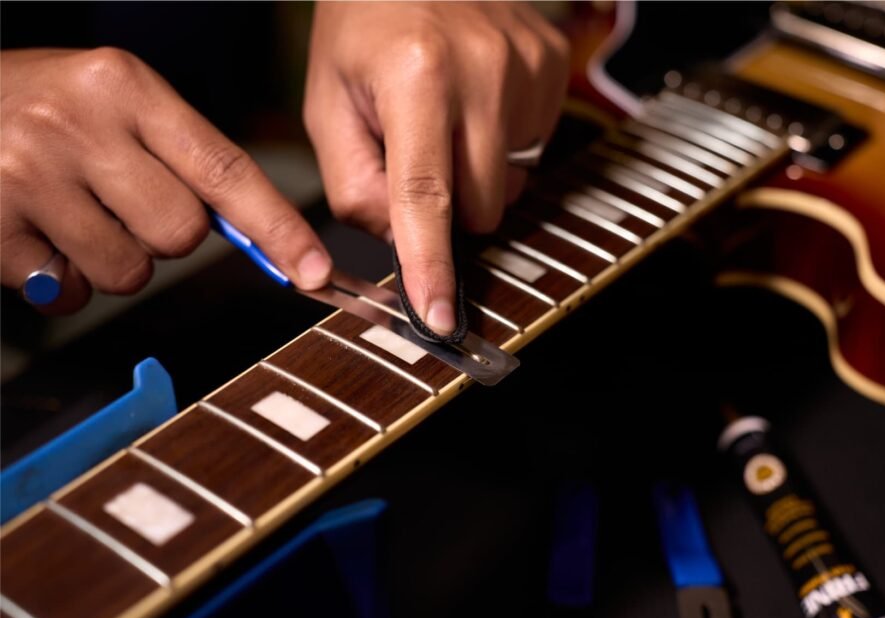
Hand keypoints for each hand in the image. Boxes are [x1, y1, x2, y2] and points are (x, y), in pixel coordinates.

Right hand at [1, 48, 331, 312]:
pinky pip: (69, 293)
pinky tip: (36, 235)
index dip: (278, 228)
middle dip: (164, 235)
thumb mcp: (113, 102)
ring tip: (71, 214)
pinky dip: (61, 281)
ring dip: (113, 261)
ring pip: (131, 272)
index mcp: (126, 87)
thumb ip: (181, 157)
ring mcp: (31, 175)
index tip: (314, 270)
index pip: (226, 170)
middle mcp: (80, 124)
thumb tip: (259, 235)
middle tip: (117, 201)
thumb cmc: (41, 108)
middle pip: (182, 234)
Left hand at [304, 2, 568, 334]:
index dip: (430, 264)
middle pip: (478, 206)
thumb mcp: (327, 101)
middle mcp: (482, 68)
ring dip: (476, 175)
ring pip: (510, 186)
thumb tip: (398, 242)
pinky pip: (534, 150)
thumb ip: (353, 184)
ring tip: (448, 118)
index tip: (438, 316)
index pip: (423, 195)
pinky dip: (502, 144)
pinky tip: (477, 103)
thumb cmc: (364, 28)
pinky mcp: (553, 66)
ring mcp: (527, 66)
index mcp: (413, 74)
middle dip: (446, 206)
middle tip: (417, 155)